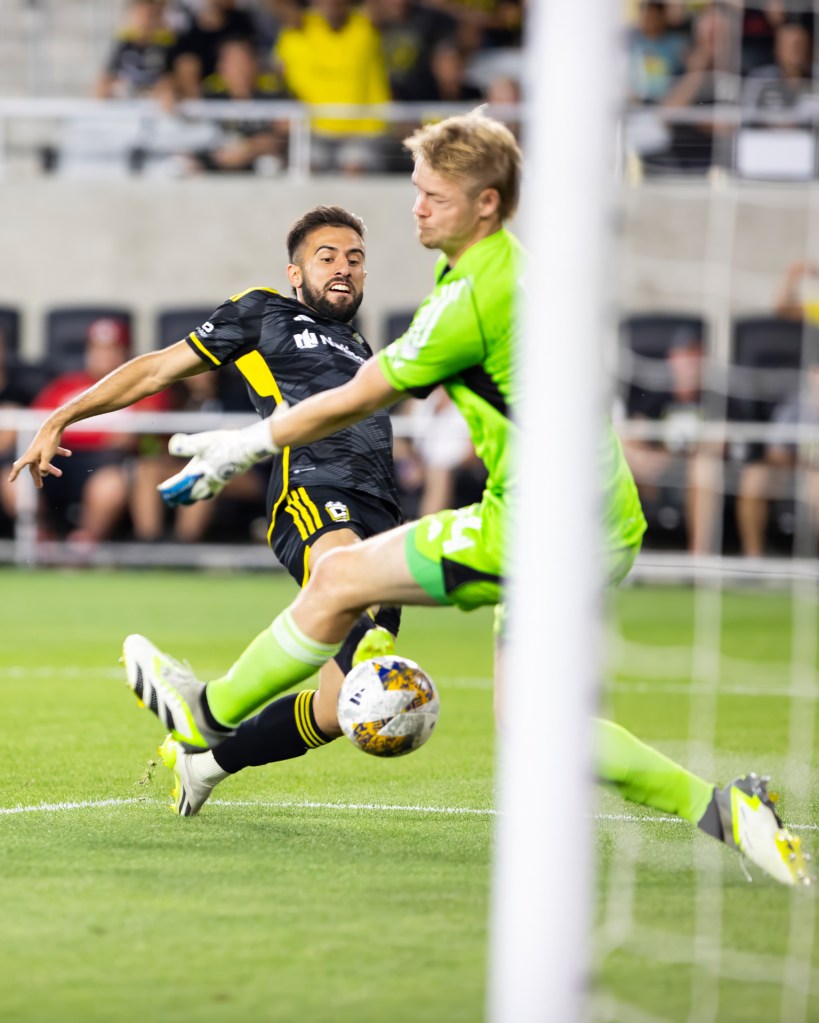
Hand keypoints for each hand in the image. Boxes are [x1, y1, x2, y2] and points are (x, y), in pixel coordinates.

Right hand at [8, 425, 71, 487]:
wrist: (54, 426)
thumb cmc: (48, 442)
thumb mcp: (46, 456)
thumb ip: (44, 466)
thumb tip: (43, 473)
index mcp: (30, 456)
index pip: (19, 467)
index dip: (14, 474)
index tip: (10, 481)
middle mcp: (34, 453)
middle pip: (34, 467)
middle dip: (37, 477)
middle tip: (39, 487)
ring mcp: (41, 449)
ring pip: (45, 461)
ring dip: (52, 468)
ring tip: (60, 474)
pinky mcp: (48, 444)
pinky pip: (54, 451)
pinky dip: (61, 452)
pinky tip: (69, 453)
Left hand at [158, 417, 280, 507]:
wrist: (250, 447)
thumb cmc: (227, 444)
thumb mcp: (205, 441)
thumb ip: (187, 445)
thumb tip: (172, 447)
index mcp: (201, 471)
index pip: (182, 483)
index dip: (171, 488)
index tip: (161, 491)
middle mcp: (209, 479)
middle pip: (192, 493)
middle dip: (181, 497)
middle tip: (171, 499)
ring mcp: (220, 480)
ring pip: (204, 493)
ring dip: (194, 496)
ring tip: (187, 499)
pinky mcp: (228, 477)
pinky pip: (214, 489)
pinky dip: (206, 491)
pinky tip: (207, 486)